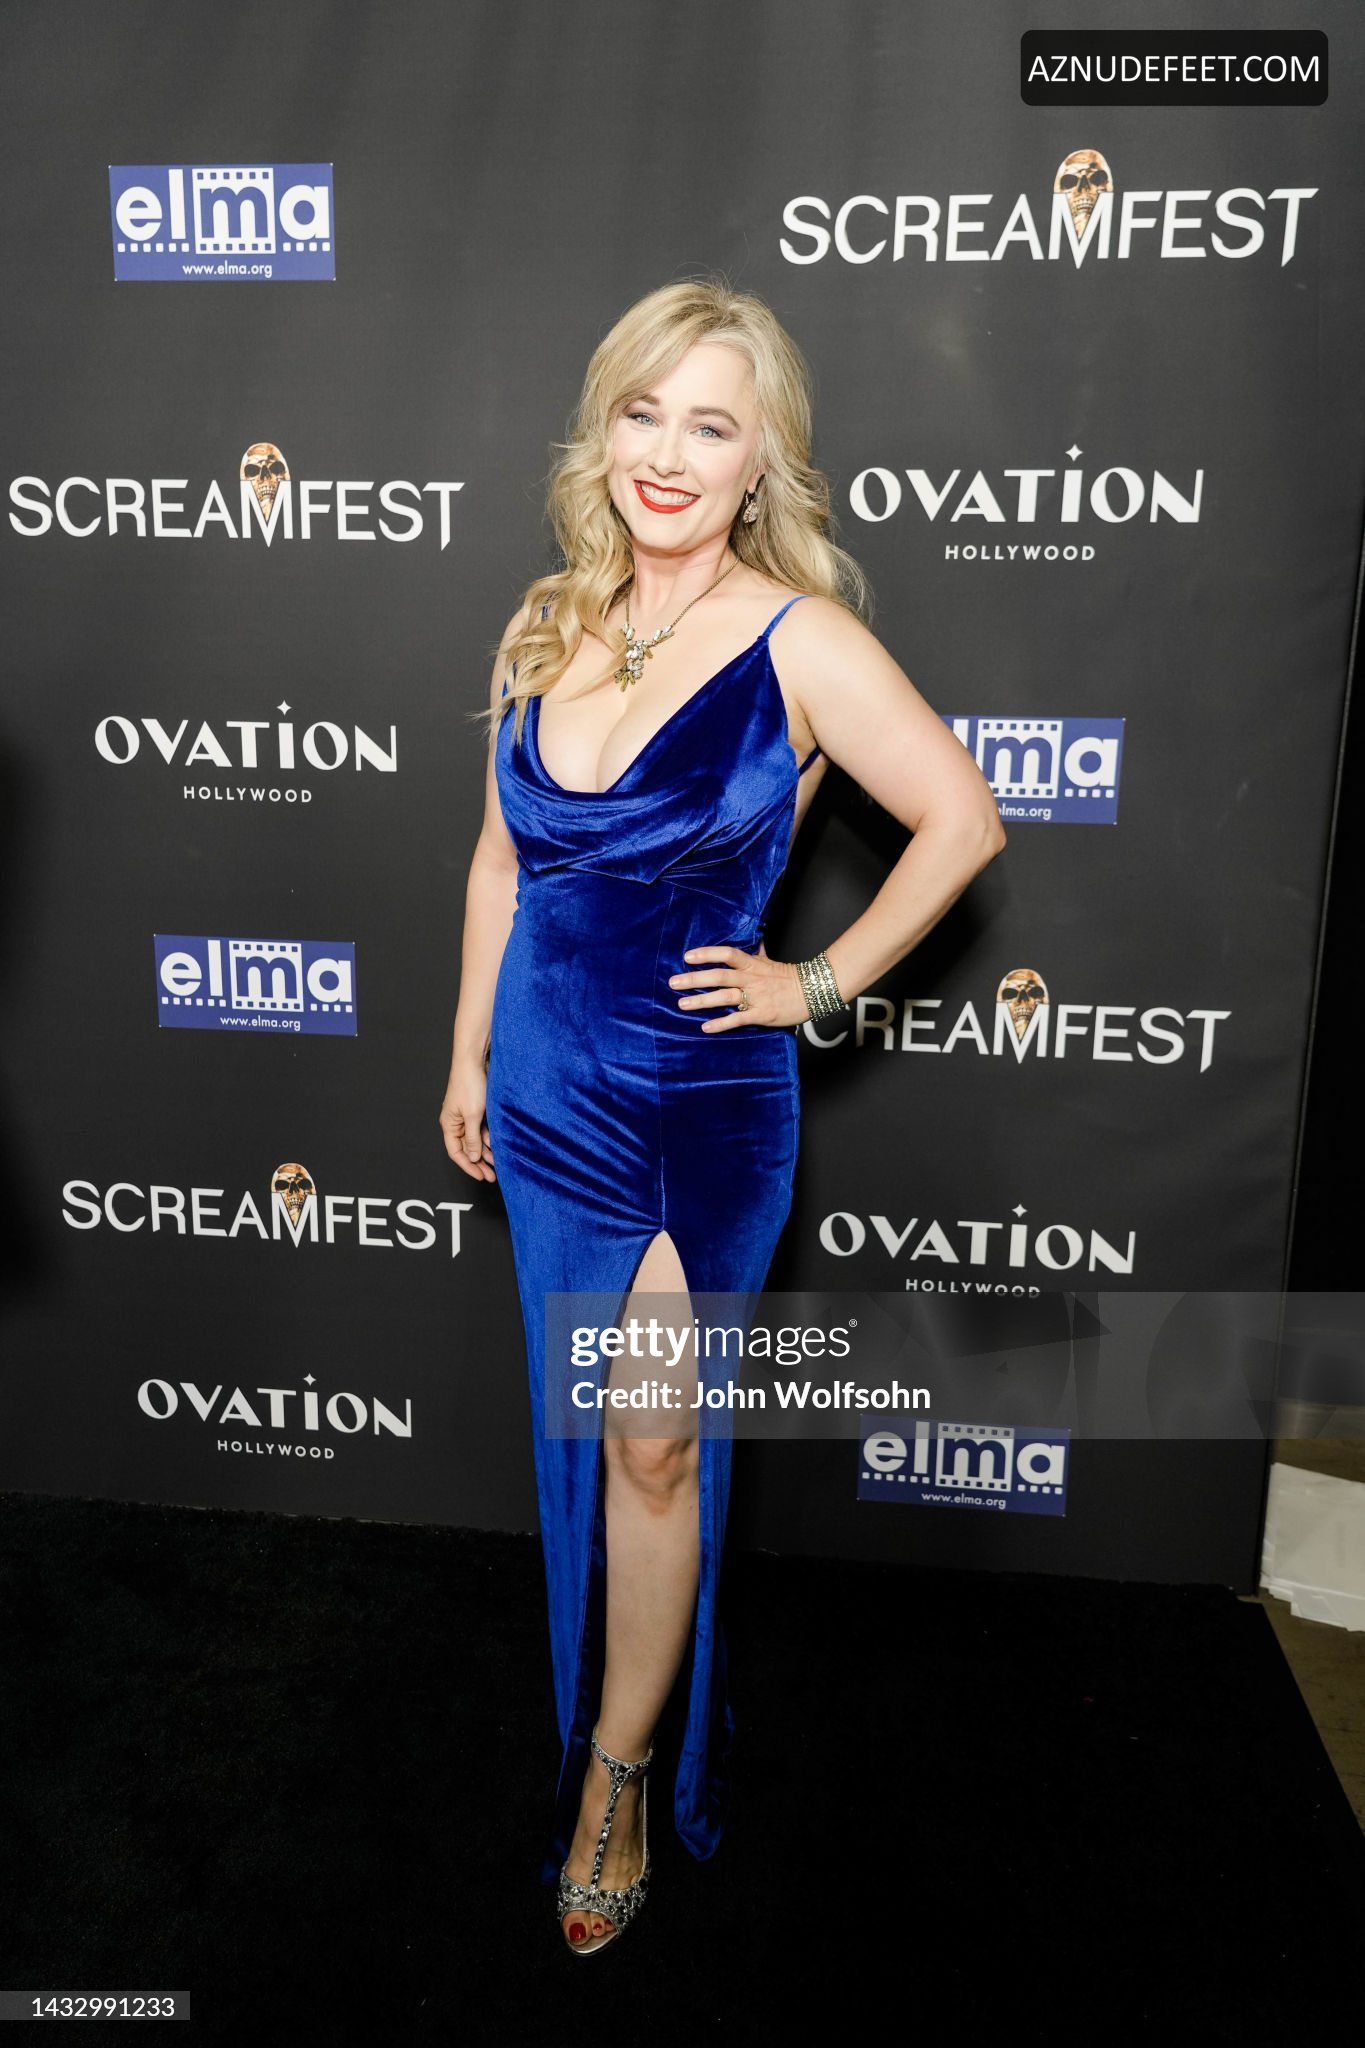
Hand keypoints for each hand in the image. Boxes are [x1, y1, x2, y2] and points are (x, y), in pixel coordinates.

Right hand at [439, 1057, 496, 1180]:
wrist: (475, 1060)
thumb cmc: (470, 1084)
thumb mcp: (473, 1116)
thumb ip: (472, 1138)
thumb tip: (472, 1157)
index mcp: (449, 1124)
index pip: (456, 1153)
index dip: (468, 1166)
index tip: (481, 1176)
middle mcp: (455, 1121)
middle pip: (466, 1148)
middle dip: (479, 1163)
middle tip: (492, 1175)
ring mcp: (466, 1115)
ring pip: (475, 1139)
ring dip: (486, 1152)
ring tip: (498, 1164)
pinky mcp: (476, 1108)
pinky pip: (481, 1129)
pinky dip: (489, 1138)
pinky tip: (498, 1146)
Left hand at [667, 940, 808, 1032]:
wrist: (814, 992)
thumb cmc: (790, 977)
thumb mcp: (771, 961)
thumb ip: (758, 953)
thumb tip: (754, 941)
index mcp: (753, 964)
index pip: (727, 954)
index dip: (707, 954)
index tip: (688, 956)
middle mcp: (751, 979)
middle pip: (718, 976)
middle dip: (694, 979)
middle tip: (673, 982)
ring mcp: (756, 997)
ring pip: (724, 997)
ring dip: (701, 1001)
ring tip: (682, 1004)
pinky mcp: (761, 1014)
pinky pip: (738, 1019)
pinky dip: (721, 1024)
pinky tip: (705, 1027)